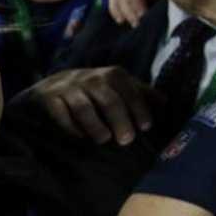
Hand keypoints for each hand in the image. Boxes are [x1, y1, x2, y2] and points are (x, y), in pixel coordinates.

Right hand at [23, 66, 159, 144]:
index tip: (146, 127)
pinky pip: (60, 113)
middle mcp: (92, 78)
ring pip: (84, 108)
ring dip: (95, 126)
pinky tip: (79, 137)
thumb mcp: (118, 86)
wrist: (53, 84)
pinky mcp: (49, 98)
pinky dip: (70, 126)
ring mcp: (69, 87)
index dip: (139, 109)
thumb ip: (140, 92)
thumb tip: (166, 101)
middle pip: (109, 100)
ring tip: (104, 140)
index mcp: (113, 75)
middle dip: (120, 120)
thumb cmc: (95, 89)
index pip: (130, 92)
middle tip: (127, 140)